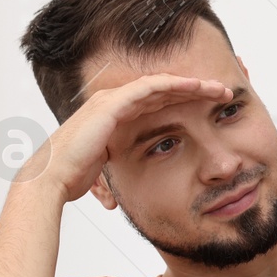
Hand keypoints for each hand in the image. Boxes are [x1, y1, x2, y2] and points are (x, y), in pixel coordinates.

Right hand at [17, 74, 235, 200]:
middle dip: (196, 89)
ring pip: (161, 84)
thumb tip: (121, 192)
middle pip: (163, 89)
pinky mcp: (112, 104)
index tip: (212, 108)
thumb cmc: (74, 176)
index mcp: (115, 115)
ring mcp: (112, 100)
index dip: (186, 102)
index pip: (157, 102)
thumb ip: (118, 168)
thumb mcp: (107, 169)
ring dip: (192, 84)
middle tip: (224, 93)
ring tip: (218, 89)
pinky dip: (174, 84)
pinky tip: (195, 86)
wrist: (52, 178)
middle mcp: (113, 102)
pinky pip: (149, 88)